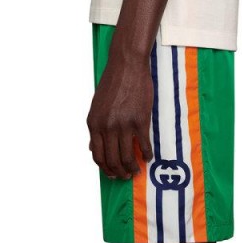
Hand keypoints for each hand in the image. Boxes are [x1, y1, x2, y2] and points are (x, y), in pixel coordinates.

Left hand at [87, 42, 153, 178]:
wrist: (127, 65)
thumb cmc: (112, 83)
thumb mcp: (97, 106)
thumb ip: (96, 127)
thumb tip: (93, 147)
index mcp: (94, 123)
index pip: (97, 155)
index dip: (105, 168)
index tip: (112, 174)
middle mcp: (107, 127)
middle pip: (112, 160)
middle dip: (119, 173)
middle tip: (126, 176)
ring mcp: (124, 125)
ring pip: (127, 157)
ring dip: (132, 168)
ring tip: (136, 171)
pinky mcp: (140, 121)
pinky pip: (144, 145)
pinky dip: (147, 155)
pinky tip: (148, 157)